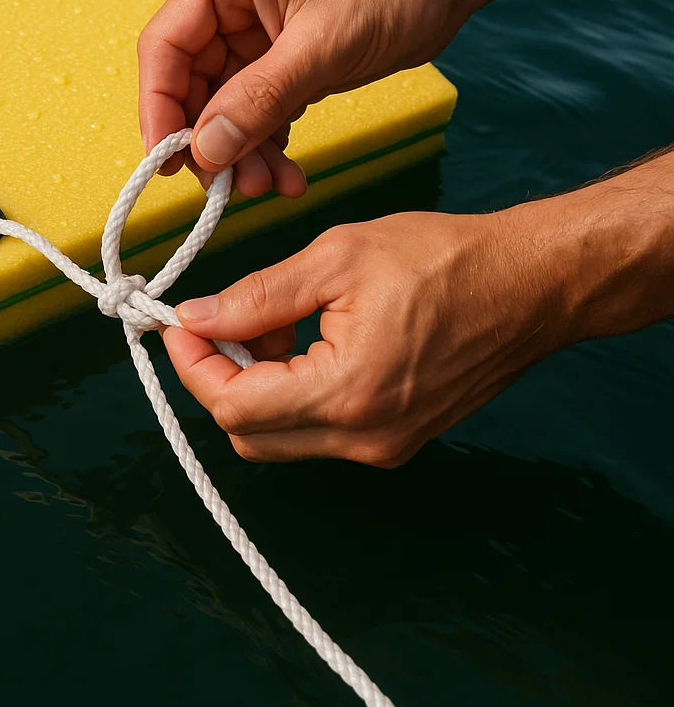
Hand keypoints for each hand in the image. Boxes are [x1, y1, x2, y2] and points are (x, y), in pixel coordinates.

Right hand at [137, 0, 464, 197]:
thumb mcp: (323, 45)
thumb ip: (259, 99)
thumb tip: (205, 150)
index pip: (165, 47)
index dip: (159, 109)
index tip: (166, 162)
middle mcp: (228, 2)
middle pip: (191, 85)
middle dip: (212, 142)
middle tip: (235, 188)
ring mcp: (253, 32)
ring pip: (225, 108)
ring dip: (243, 152)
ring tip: (272, 186)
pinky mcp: (280, 59)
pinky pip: (257, 112)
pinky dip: (268, 145)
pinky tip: (288, 174)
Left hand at [162, 203, 575, 466]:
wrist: (529, 286)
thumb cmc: (444, 260)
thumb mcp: (338, 259)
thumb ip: (257, 297)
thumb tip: (197, 318)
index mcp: (347, 393)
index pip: (232, 406)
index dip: (192, 365)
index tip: (178, 324)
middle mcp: (364, 439)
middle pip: (249, 434)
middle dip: (219, 375)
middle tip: (223, 320)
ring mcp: (382, 447)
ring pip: (280, 437)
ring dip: (256, 383)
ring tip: (275, 320)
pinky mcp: (395, 440)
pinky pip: (318, 431)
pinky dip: (292, 391)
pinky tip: (306, 340)